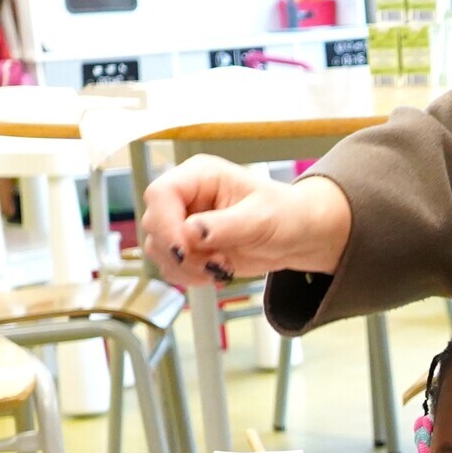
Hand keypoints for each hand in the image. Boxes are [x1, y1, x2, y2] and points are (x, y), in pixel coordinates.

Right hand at [140, 157, 351, 288]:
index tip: (184, 249)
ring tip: (222, 266)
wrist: (298, 236)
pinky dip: (190, 276)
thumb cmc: (286, 214)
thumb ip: (224, 225)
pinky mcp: (189, 246)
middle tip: (216, 262)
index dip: (165, 223)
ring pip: (159, 249)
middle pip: (154, 224)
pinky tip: (217, 272)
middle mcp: (187, 197)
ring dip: (186, 268)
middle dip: (181, 252)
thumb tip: (191, 233)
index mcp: (201, 176)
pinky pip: (171, 266)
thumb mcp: (260, 218)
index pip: (161, 193)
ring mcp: (184, 222)